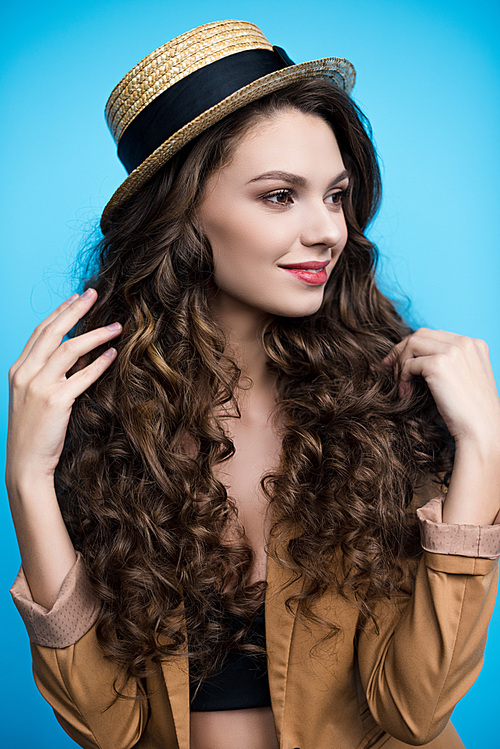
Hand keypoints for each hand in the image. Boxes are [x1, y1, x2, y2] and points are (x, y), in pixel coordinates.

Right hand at [6, 289, 121, 485]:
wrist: (25, 463)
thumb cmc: (33, 433)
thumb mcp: (32, 398)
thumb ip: (46, 375)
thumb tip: (73, 356)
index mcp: (18, 370)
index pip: (40, 332)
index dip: (59, 312)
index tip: (76, 298)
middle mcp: (26, 373)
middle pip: (53, 332)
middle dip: (75, 310)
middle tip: (94, 294)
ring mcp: (39, 386)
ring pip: (69, 349)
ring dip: (95, 334)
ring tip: (116, 326)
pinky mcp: (55, 401)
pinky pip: (82, 376)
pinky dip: (99, 363)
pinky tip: (113, 354)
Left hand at [382, 328, 499, 446]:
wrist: (482, 430)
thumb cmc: (472, 411)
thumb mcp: (465, 378)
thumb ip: (450, 363)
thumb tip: (418, 357)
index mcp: (474, 344)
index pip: (436, 334)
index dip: (415, 346)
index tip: (400, 361)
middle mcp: (465, 343)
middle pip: (421, 334)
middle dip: (402, 349)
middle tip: (389, 367)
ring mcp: (452, 351)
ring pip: (411, 344)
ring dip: (400, 363)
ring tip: (400, 384)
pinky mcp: (438, 364)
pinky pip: (408, 364)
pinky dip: (402, 378)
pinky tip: (405, 393)